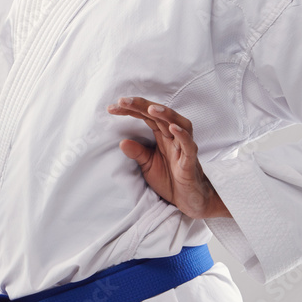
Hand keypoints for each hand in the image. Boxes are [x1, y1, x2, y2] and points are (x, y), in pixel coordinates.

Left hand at [108, 97, 229, 218]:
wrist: (188, 200)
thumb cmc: (170, 179)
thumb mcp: (147, 165)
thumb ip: (137, 153)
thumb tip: (121, 142)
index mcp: (162, 135)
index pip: (146, 116)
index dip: (130, 109)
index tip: (111, 108)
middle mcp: (173, 137)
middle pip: (159, 114)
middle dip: (141, 105)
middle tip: (122, 101)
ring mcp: (183, 147)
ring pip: (178, 123)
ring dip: (165, 114)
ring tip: (150, 108)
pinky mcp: (191, 161)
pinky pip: (188, 145)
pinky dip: (182, 135)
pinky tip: (172, 128)